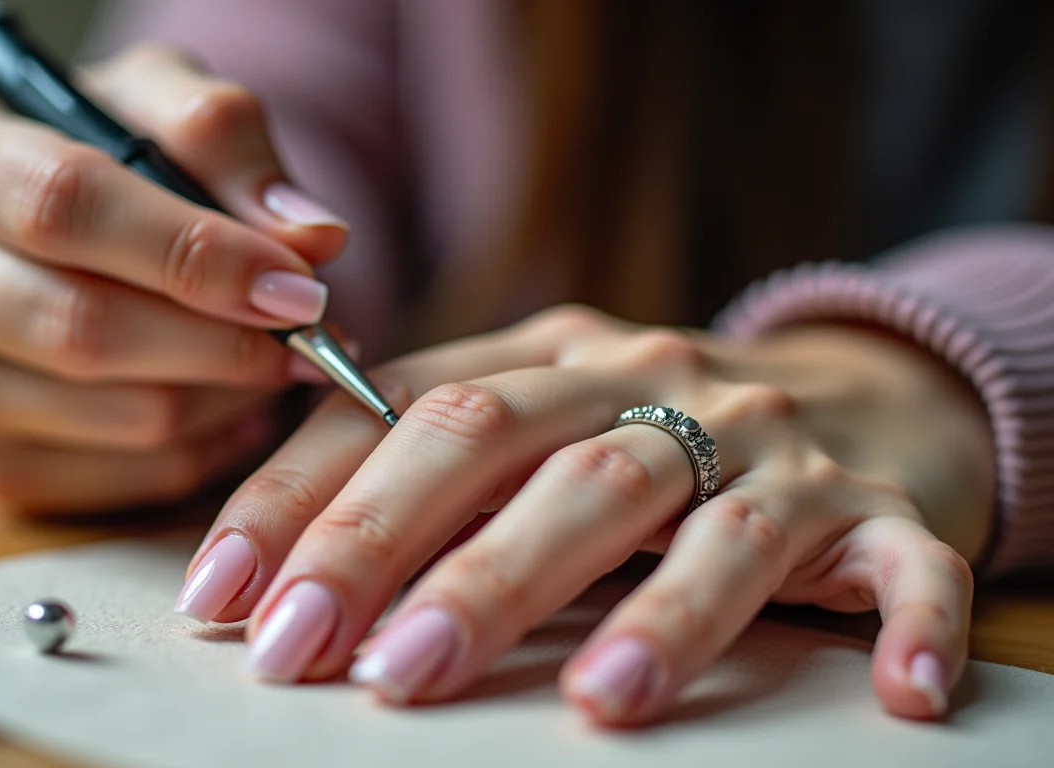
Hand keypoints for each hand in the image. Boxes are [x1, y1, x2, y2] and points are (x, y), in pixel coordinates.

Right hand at [0, 45, 348, 512]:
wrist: (45, 232)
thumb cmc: (108, 155)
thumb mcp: (159, 103)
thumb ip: (227, 141)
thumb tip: (312, 237)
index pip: (65, 208)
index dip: (193, 254)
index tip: (298, 287)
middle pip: (86, 329)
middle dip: (226, 342)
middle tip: (313, 338)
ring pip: (120, 417)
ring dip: (231, 397)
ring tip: (281, 362)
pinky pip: (127, 480)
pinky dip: (208, 449)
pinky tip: (238, 406)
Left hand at [175, 305, 992, 724]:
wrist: (851, 390)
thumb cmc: (653, 429)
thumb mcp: (536, 415)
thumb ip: (422, 452)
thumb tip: (264, 544)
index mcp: (548, 359)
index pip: (404, 404)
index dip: (309, 498)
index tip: (227, 595)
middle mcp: (648, 383)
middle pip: (518, 445)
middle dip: (413, 549)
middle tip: (331, 656)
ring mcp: (766, 442)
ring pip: (692, 513)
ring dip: (640, 609)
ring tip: (586, 705)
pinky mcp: (878, 506)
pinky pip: (898, 562)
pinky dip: (903, 620)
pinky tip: (892, 693)